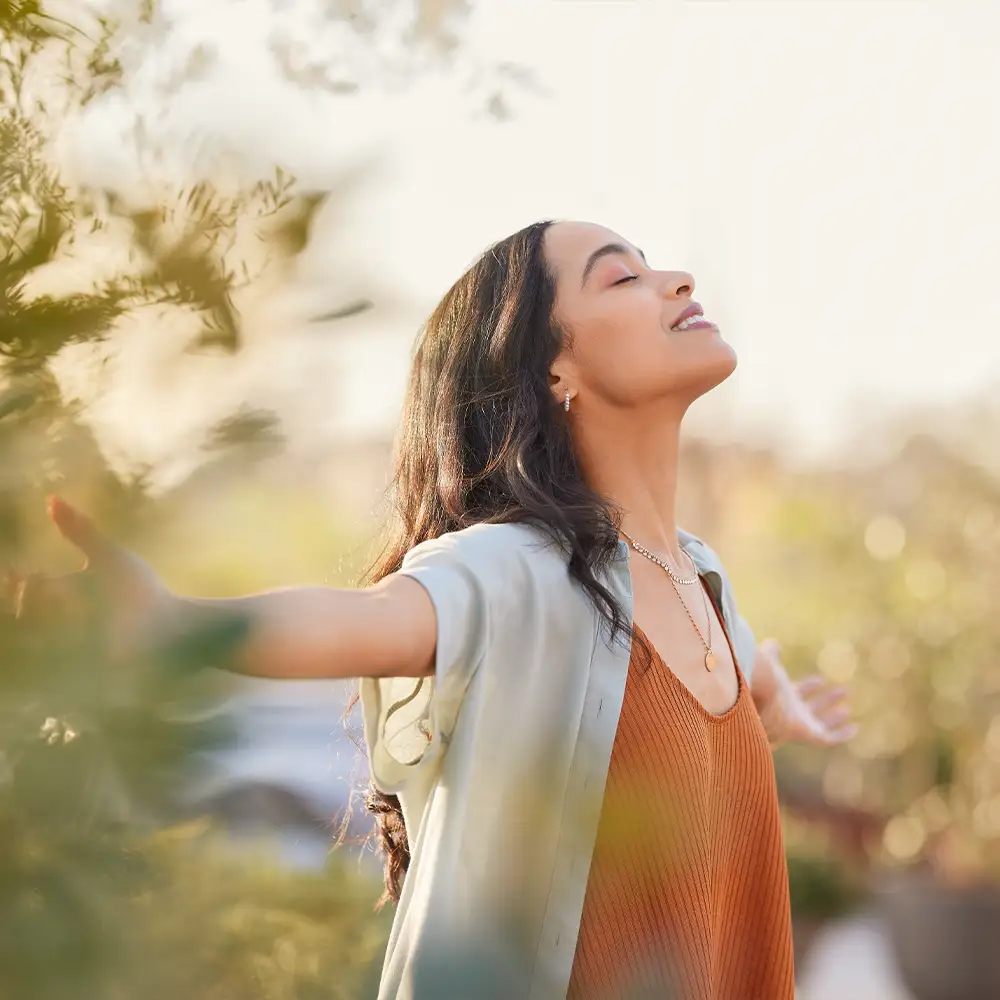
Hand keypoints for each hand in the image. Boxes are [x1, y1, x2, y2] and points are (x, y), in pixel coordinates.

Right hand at [10, 496, 173, 660]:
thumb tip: (51, 498)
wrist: (171, 629)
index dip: (15, 580)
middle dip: (31, 600)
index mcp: (63, 592)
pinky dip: (52, 648)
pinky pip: (45, 664)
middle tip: (54, 591)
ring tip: (74, 610)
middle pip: (22, 611)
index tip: (16, 572)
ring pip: (30, 636)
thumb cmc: (141, 592)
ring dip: (47, 620)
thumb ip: (81, 531)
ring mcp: (64, 647)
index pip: (26, 585)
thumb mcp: (109, 558)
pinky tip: (74, 634)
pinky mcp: (73, 671)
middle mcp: (58, 620)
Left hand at [753, 639, 856, 748]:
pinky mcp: (809, 735)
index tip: (821, 679)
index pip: (798, 692)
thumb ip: (771, 653)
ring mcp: (800, 725)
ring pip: (821, 723)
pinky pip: (829, 738)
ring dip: (835, 716)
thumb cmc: (763, 681)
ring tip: (848, 709)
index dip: (809, 686)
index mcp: (781, 696)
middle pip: (811, 708)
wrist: (761, 701)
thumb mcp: (769, 662)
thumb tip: (774, 643)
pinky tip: (854, 728)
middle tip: (843, 691)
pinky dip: (841, 735)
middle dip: (826, 700)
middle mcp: (791, 712)